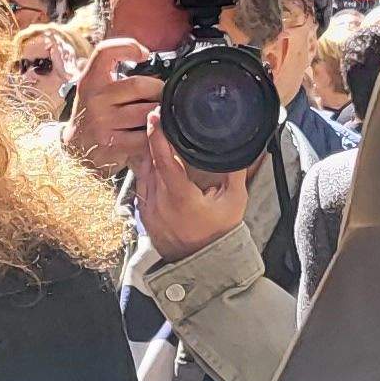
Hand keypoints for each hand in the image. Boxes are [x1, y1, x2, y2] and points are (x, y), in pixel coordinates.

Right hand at [68, 38, 162, 173]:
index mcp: (90, 80)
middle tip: (161, 93)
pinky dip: (154, 132)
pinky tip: (151, 130)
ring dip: (159, 112)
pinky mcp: (113, 145)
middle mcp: (94, 99)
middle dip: (158, 89)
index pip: (106, 52)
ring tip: (158, 112)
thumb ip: (112, 70)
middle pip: (139, 85)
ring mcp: (103, 123)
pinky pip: (146, 136)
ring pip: (146, 112)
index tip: (143, 54)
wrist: (75, 149)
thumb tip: (145, 55)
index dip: (128, 47)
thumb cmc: (92, 113)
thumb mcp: (94, 87)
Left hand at [131, 130, 250, 260]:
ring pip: (141, 172)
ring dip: (148, 154)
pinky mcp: (143, 214)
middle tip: (159, 120)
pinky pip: (140, 185)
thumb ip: (234, 172)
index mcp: (180, 198)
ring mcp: (148, 209)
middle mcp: (159, 202)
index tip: (155, 116)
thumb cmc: (219, 234)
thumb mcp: (234, 201)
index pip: (164, 160)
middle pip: (149, 161)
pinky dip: (145, 171)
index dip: (158, 136)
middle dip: (153, 139)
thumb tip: (239, 147)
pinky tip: (154, 161)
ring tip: (157, 138)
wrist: (202, 264)